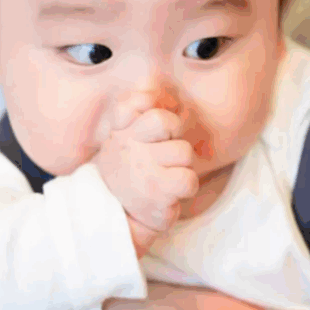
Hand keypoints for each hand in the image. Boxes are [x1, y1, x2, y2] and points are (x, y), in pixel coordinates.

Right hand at [93, 92, 198, 255]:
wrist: (120, 214)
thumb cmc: (133, 167)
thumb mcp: (128, 134)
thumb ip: (139, 108)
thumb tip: (157, 95)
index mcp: (122, 130)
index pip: (138, 102)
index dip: (154, 106)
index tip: (156, 127)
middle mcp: (128, 148)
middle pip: (166, 121)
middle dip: (174, 135)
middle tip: (164, 151)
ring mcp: (143, 173)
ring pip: (185, 152)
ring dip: (183, 165)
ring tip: (167, 174)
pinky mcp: (157, 196)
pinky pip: (190, 180)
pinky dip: (187, 186)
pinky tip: (172, 191)